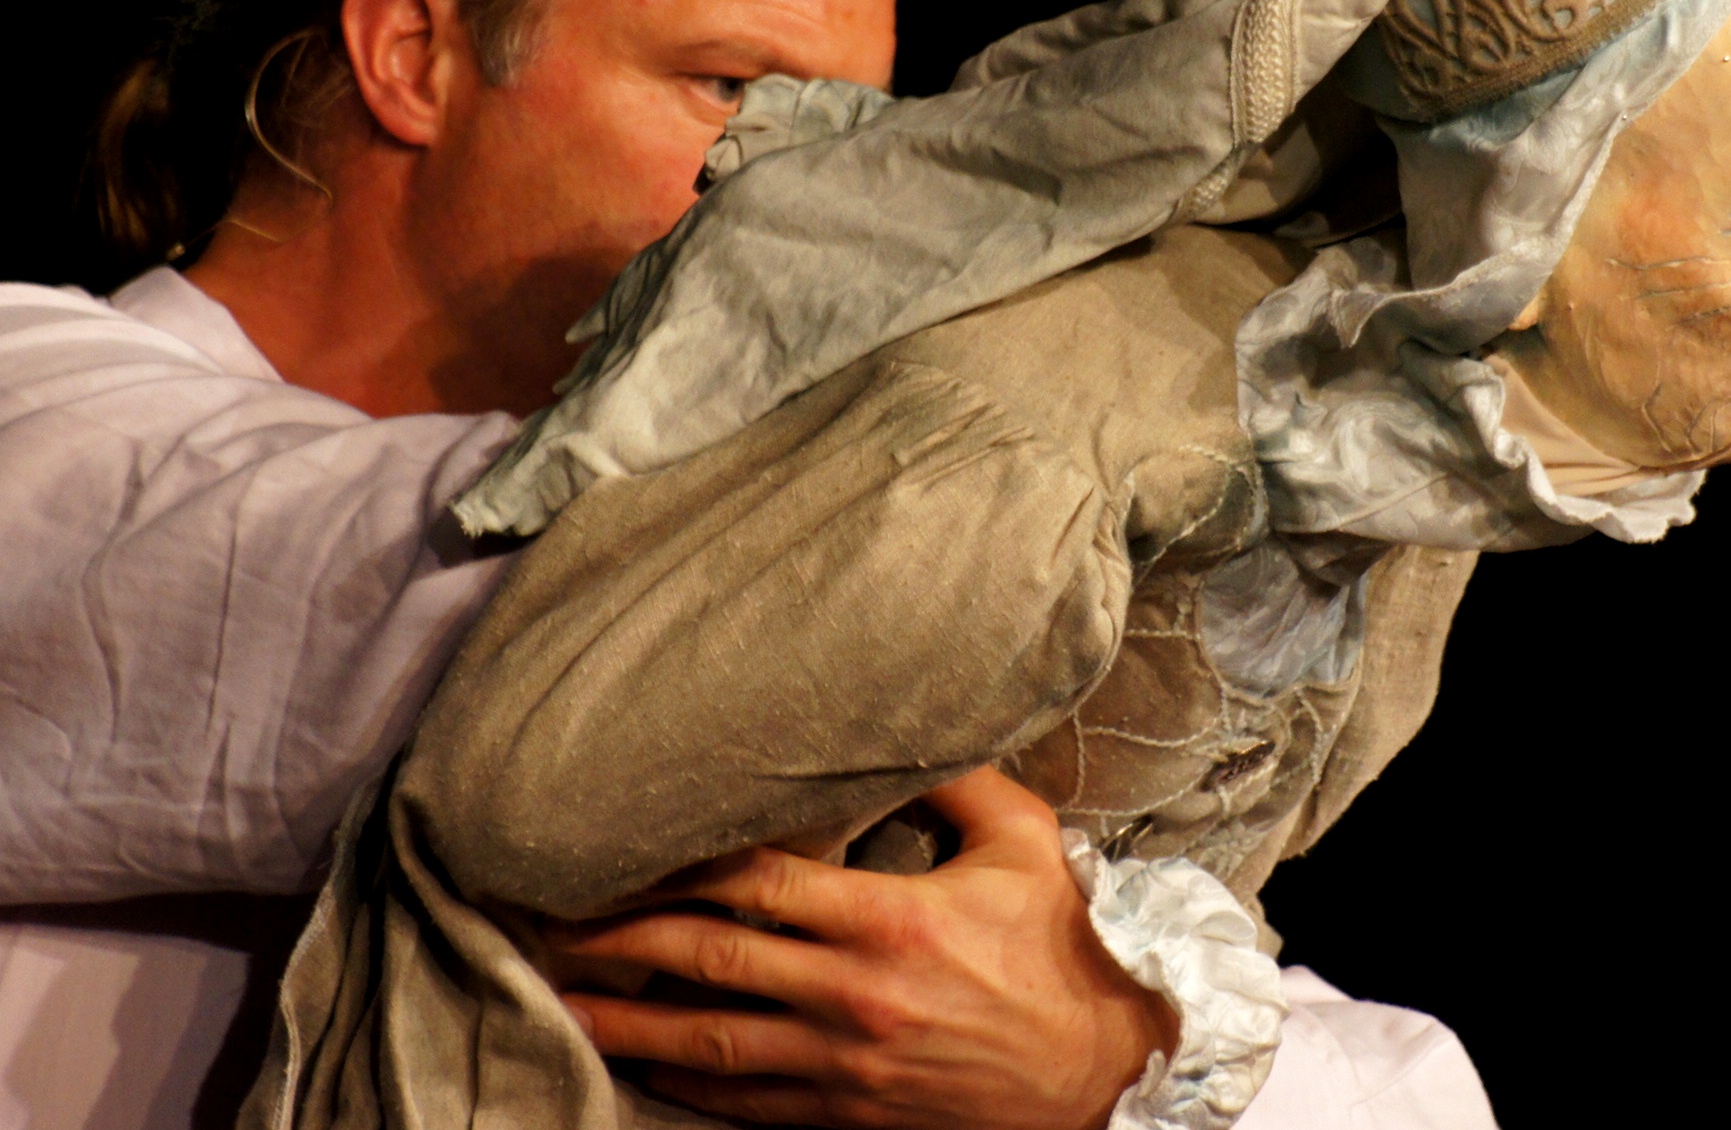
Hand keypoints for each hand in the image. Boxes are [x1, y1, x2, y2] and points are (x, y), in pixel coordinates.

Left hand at [555, 767, 1178, 1128]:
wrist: (1097, 1078)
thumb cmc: (1062, 955)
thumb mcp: (1030, 846)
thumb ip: (964, 782)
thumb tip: (911, 724)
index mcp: (891, 920)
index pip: (759, 881)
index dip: (683, 862)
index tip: (622, 841)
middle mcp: (853, 994)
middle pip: (710, 957)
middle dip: (622, 935)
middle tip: (549, 916)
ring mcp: (841, 1065)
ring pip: (708, 1038)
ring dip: (625, 1016)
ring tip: (557, 995)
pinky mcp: (844, 1116)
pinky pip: (742, 1100)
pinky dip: (681, 1080)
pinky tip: (635, 1060)